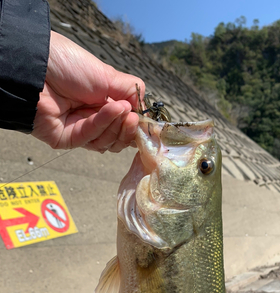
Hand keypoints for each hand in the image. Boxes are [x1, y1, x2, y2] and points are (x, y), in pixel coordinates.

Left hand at [32, 31, 144, 151]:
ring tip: (122, 109)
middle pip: (118, 138)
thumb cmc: (69, 65)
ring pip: (106, 141)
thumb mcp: (107, 75)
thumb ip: (130, 92)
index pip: (124, 125)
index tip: (144, 121)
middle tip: (133, 117)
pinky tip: (111, 109)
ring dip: (116, 125)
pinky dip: (102, 123)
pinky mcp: (67, 140)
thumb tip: (144, 108)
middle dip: (128, 129)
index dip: (135, 125)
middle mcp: (91, 120)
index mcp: (101, 105)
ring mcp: (79, 131)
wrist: (37, 67)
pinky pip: (90, 136)